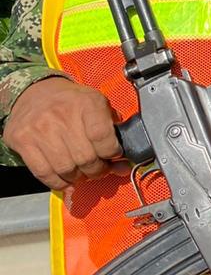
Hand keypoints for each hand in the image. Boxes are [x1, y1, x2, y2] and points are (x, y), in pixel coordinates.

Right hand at [3, 77, 124, 189]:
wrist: (35, 92)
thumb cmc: (73, 102)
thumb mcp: (98, 104)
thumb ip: (113, 132)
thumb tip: (124, 165)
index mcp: (86, 102)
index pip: (102, 136)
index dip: (111, 152)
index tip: (114, 155)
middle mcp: (62, 115)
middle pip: (85, 157)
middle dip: (98, 170)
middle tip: (100, 169)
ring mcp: (40, 129)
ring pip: (66, 168)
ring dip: (79, 177)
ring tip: (83, 173)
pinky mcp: (22, 141)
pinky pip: (44, 173)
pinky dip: (59, 182)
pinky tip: (66, 179)